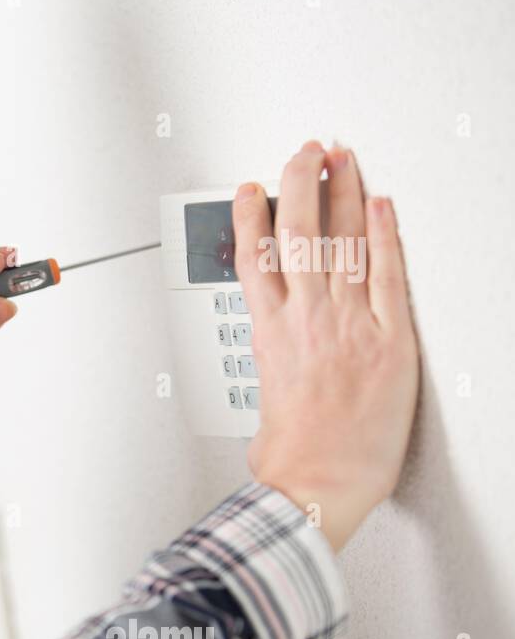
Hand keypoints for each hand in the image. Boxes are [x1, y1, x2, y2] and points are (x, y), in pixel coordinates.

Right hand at [233, 140, 419, 551]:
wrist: (317, 485)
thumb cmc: (290, 461)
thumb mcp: (263, 410)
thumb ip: (274, 381)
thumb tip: (280, 384)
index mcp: (268, 336)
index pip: (255, 259)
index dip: (252, 218)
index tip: (252, 192)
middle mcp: (303, 321)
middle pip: (297, 234)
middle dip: (300, 185)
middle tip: (306, 153)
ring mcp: (345, 325)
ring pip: (339, 242)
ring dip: (342, 193)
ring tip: (342, 160)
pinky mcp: (387, 340)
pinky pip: (386, 273)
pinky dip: (383, 234)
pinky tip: (380, 205)